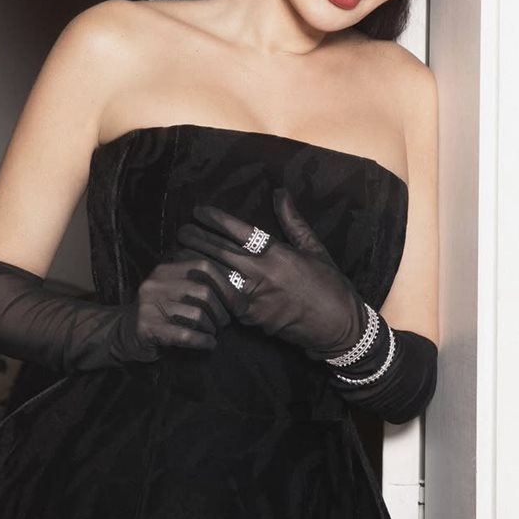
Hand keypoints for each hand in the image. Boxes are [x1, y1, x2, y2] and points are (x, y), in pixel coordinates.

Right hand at [127, 257, 233, 358]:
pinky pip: (186, 334)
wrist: (124, 332)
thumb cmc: (162, 312)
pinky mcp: (148, 327)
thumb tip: (240, 296)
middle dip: (221, 311)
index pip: (204, 267)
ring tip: (211, 333)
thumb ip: (201, 285)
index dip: (227, 285)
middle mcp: (156, 282)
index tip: (238, 303)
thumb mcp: (176, 290)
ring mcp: (150, 305)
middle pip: (204, 292)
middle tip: (223, 323)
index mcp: (167, 269)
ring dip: (211, 328)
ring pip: (197, 315)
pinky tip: (209, 344)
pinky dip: (203, 341)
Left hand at [174, 187, 364, 356]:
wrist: (338, 326)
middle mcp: (264, 273)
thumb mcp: (314, 248)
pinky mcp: (252, 320)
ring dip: (197, 265)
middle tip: (181, 231)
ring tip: (180, 255)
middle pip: (222, 252)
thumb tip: (280, 192)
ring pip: (218, 277)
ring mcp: (256, 298)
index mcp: (279, 253)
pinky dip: (210, 291)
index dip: (216, 220)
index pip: (240, 231)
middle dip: (198, 240)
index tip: (199, 211)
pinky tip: (195, 283)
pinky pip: (225, 302)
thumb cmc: (329, 284)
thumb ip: (292, 221)